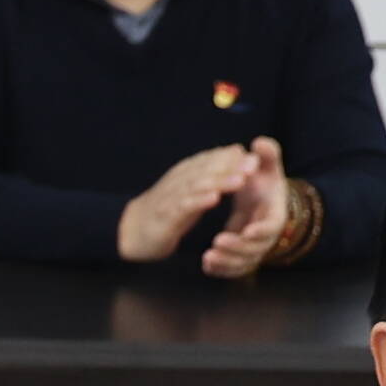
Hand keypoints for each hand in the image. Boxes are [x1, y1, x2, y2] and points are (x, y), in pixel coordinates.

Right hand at [114, 142, 265, 265]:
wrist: (130, 231)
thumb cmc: (165, 211)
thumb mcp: (189, 190)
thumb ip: (209, 174)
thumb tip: (234, 154)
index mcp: (185, 174)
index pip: (209, 160)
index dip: (231, 157)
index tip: (255, 154)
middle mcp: (179, 181)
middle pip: (207, 170)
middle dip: (232, 166)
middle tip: (254, 163)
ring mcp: (172, 197)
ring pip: (198, 185)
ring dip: (220, 181)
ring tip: (241, 180)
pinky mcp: (166, 216)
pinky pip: (184, 206)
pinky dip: (199, 201)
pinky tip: (214, 199)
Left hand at [193, 139, 296, 279]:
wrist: (261, 202)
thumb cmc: (263, 184)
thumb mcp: (267, 167)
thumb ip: (267, 155)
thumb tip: (260, 142)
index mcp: (274, 215)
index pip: (271, 227)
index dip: (260, 231)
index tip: (247, 231)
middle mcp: (265, 237)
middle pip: (255, 250)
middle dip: (237, 248)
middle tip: (218, 242)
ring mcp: (254, 250)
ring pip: (243, 263)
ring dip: (227, 262)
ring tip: (208, 257)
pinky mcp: (241, 258)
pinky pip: (232, 270)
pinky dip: (220, 270)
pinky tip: (206, 266)